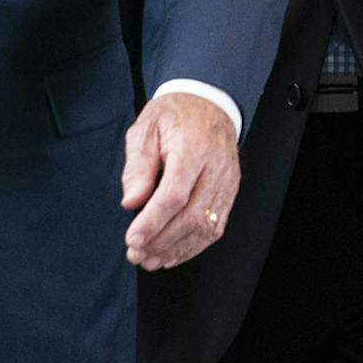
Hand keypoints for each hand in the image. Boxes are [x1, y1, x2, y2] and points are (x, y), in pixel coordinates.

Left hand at [120, 92, 238, 270]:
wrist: (208, 103)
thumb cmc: (175, 115)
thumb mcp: (146, 129)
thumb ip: (138, 166)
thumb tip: (132, 202)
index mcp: (193, 146)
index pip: (175, 193)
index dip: (153, 221)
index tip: (133, 238)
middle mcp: (215, 166)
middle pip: (192, 216)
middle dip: (161, 241)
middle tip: (136, 254)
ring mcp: (227, 182)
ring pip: (206, 227)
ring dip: (176, 249)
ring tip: (150, 259)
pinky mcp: (230, 193)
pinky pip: (215, 227)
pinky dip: (193, 246)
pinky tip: (172, 253)